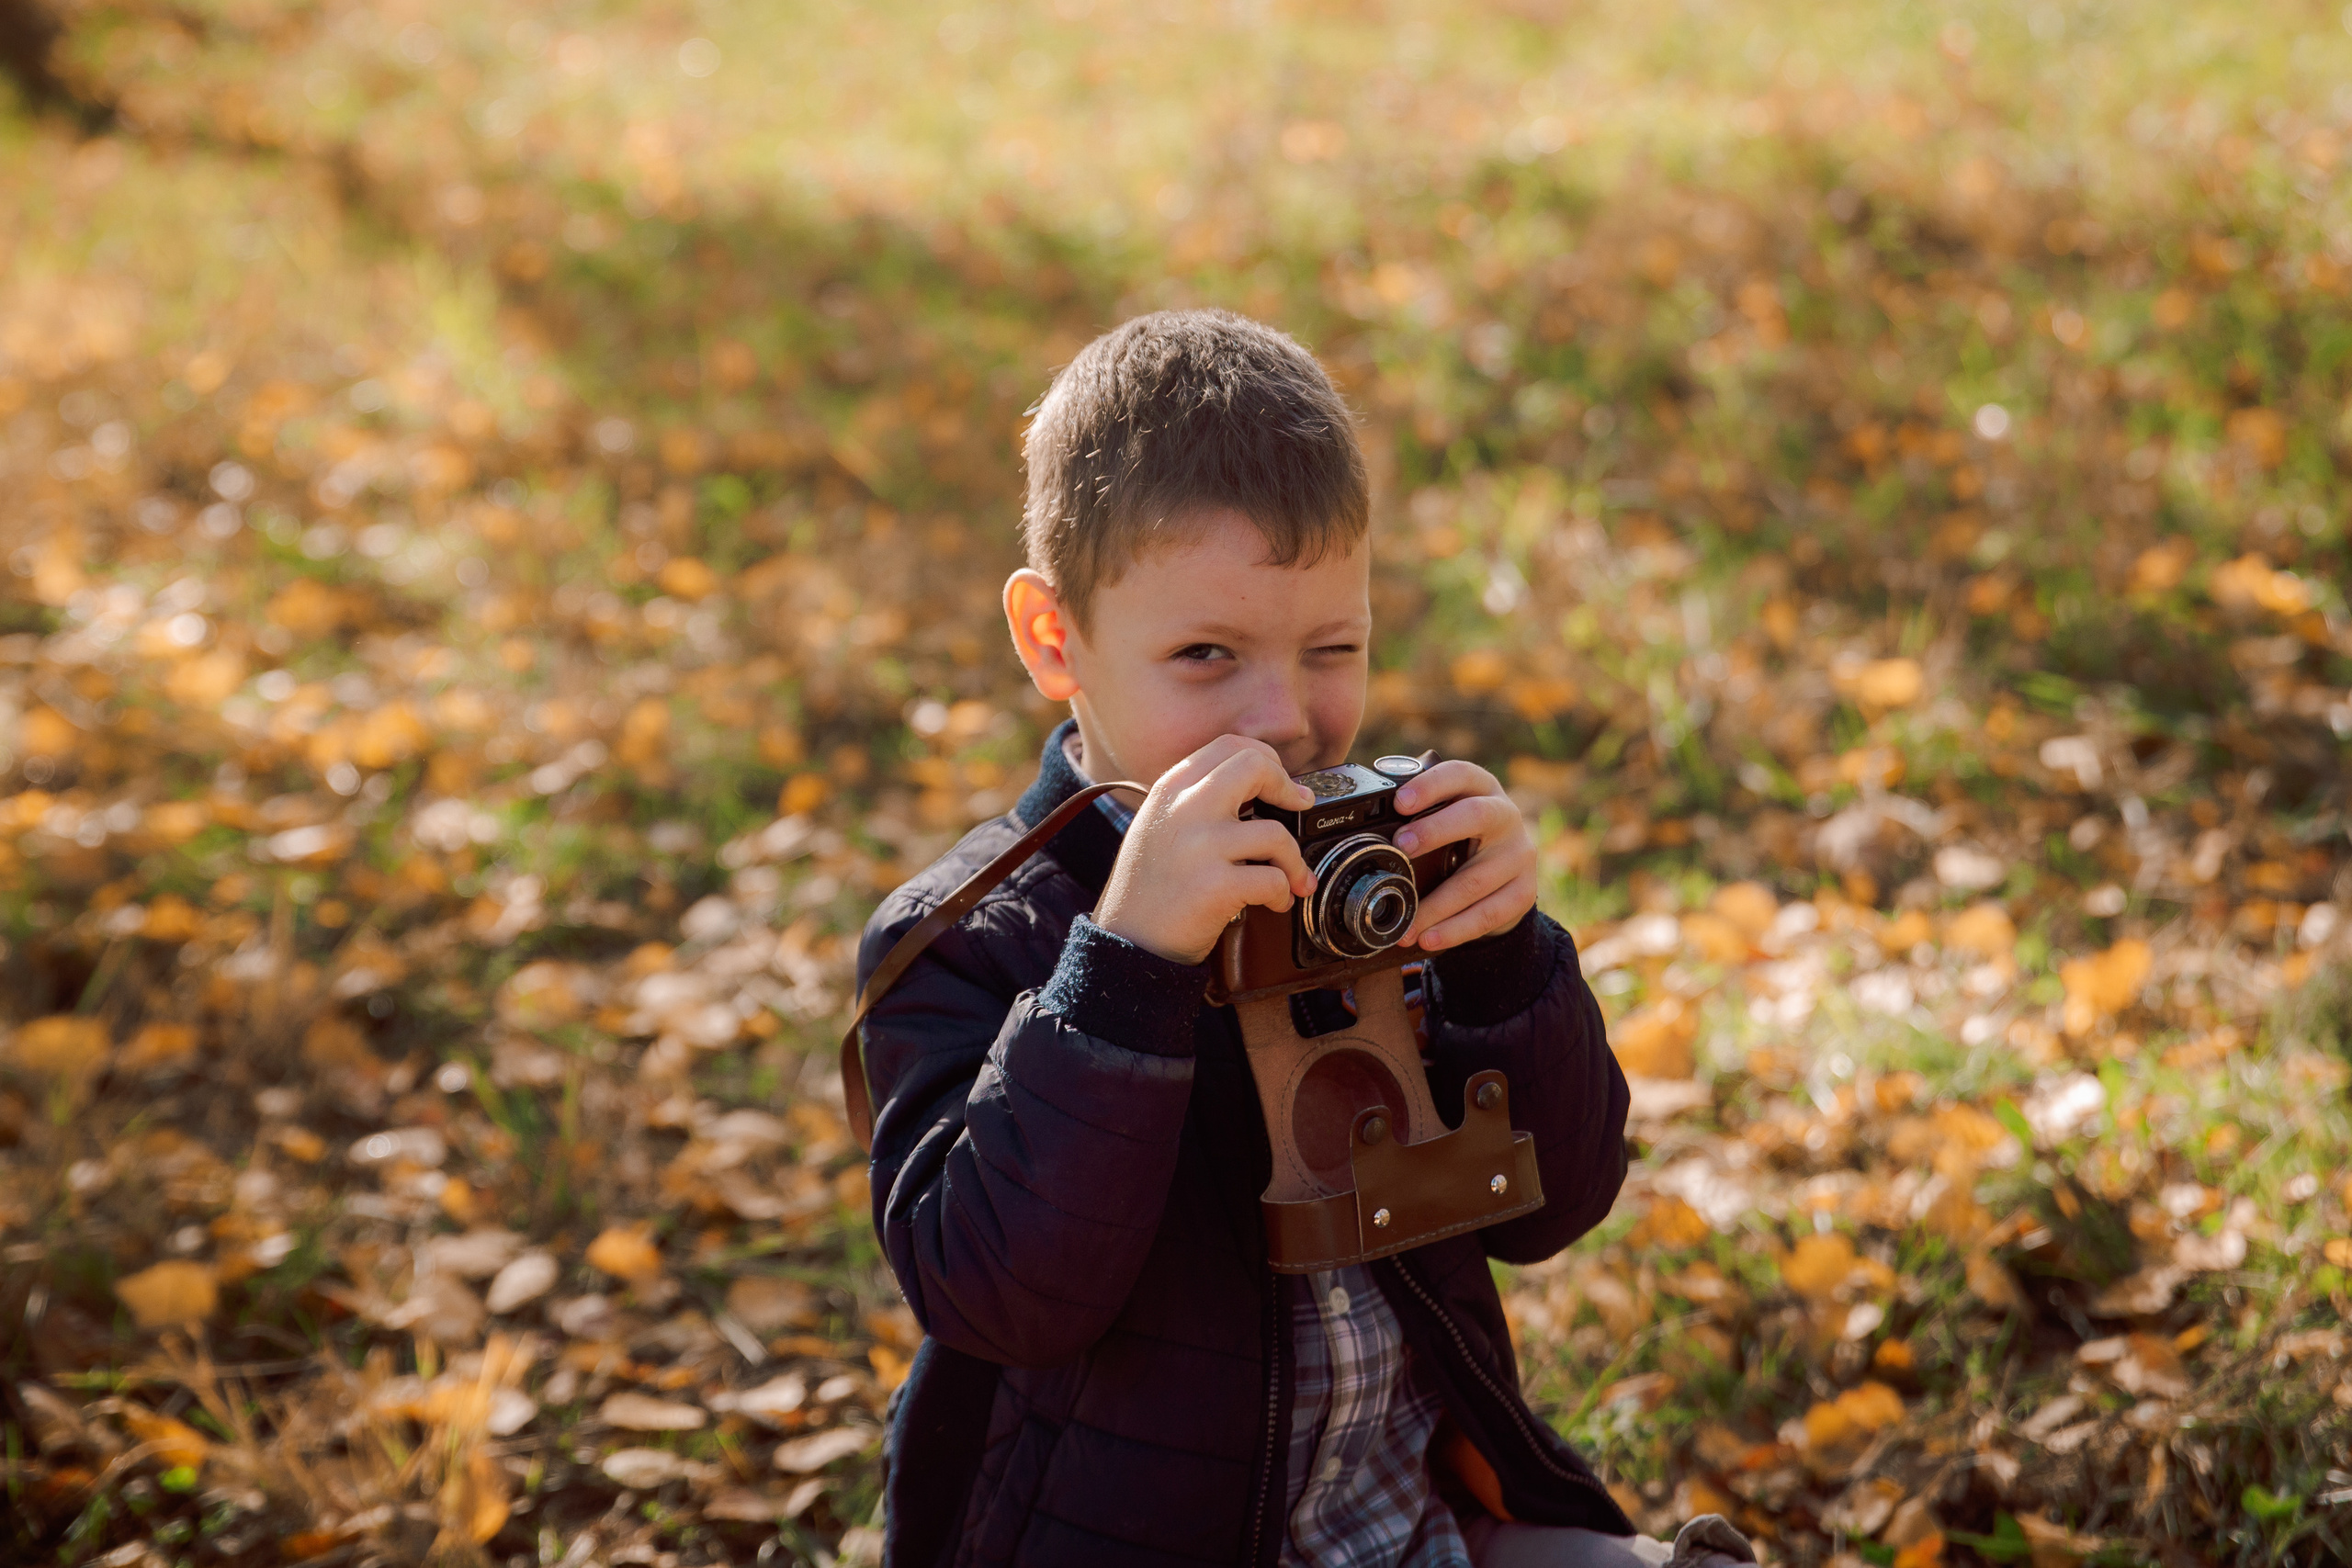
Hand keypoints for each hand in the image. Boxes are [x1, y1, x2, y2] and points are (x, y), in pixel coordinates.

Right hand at [1093, 735, 1318, 964]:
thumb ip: (1194, 800)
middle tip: (1300, 807)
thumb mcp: (1157, 826)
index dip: (1266, 759)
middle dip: (1288, 788)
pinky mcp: (1214, 886)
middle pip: (1255, 767)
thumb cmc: (1149, 889)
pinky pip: (1273, 880)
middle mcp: (1183, 810)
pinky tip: (1274, 904)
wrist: (1126, 943)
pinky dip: (1282, 894)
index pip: (1229, 746)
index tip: (1280, 784)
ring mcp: (1199, 847)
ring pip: (1276, 833)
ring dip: (1294, 861)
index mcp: (1169, 790)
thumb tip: (1260, 785)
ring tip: (1290, 880)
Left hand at [1389, 760, 1535, 951]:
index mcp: (1482, 789)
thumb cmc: (1462, 838)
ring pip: (1476, 879)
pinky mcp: (1524, 891)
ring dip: (1436, 905)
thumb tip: (1364, 829)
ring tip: (1406, 923)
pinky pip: (1489, 914)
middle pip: (1476, 816)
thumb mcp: (1446, 815)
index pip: (1460, 774)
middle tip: (1401, 847)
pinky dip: (1455, 930)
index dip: (1431, 785)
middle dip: (1435, 830)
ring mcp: (1519, 855)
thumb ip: (1418, 814)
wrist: (1507, 874)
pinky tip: (1430, 939)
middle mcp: (1506, 816)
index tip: (1401, 802)